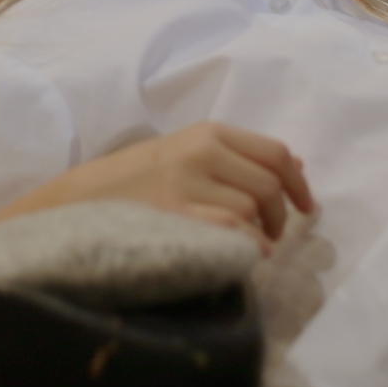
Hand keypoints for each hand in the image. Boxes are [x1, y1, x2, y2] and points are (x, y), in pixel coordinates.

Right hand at [27, 122, 315, 253]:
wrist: (81, 197)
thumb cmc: (138, 178)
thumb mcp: (187, 151)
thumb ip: (237, 156)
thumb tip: (296, 164)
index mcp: (207, 132)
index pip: (275, 152)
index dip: (299, 182)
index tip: (305, 206)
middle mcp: (200, 152)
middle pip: (269, 184)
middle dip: (280, 214)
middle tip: (273, 232)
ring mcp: (185, 184)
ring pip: (251, 208)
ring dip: (262, 232)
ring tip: (252, 243)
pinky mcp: (173, 215)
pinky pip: (229, 230)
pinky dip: (247, 245)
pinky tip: (247, 254)